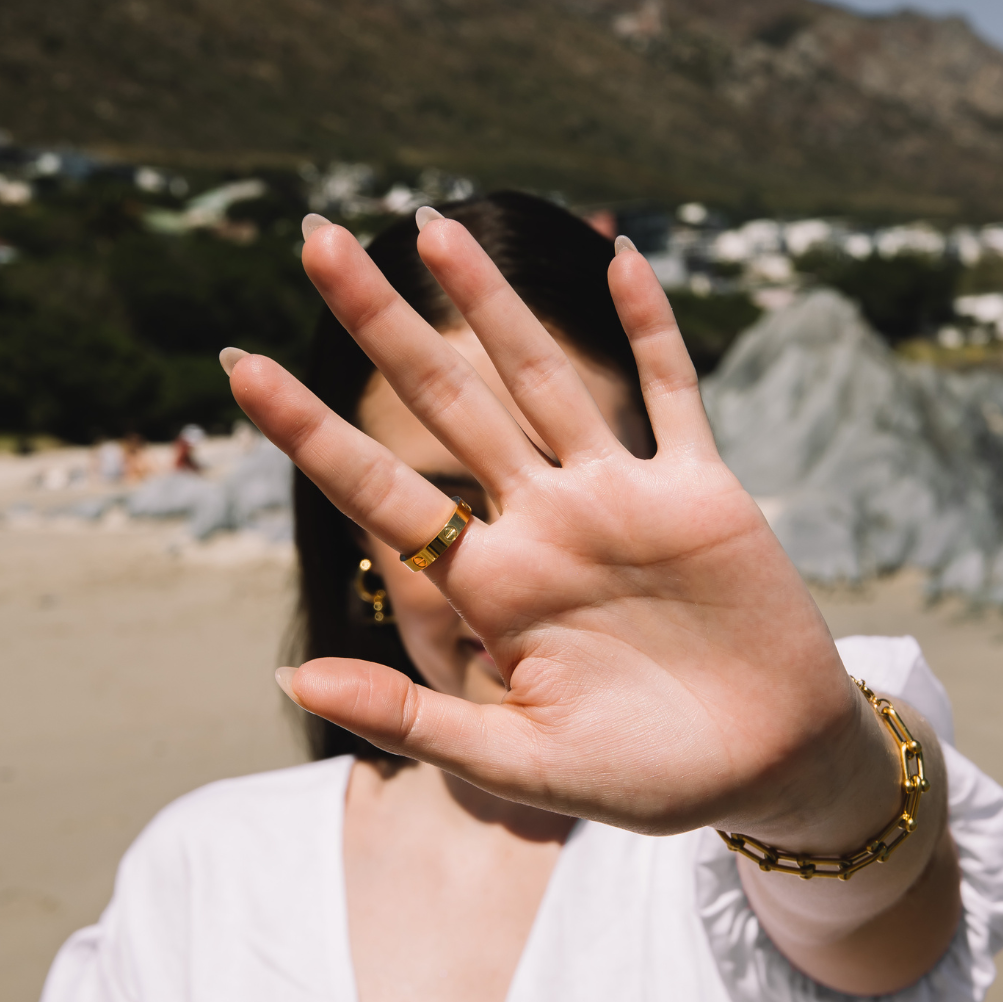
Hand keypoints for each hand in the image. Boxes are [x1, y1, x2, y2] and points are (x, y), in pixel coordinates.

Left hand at [229, 217, 863, 837]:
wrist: (762, 764)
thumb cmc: (643, 775)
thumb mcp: (520, 761)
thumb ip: (411, 720)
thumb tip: (291, 682)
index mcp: (494, 584)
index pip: (384, 491)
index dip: (311, 431)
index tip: (240, 369)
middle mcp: (545, 521)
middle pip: (449, 402)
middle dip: (384, 323)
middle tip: (315, 240)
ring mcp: (620, 497)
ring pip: (545, 377)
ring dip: (494, 302)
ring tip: (433, 227)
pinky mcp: (701, 490)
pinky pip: (673, 394)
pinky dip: (651, 332)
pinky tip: (621, 262)